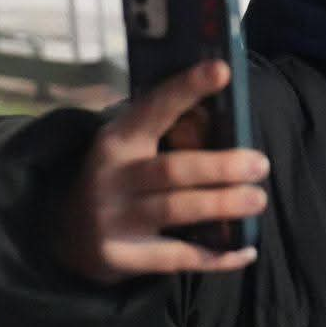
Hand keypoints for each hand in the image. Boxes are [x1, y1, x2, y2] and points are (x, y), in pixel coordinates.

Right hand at [53, 59, 270, 284]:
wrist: (64, 235)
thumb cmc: (119, 181)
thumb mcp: (129, 151)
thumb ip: (166, 136)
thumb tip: (228, 118)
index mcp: (118, 140)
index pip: (154, 108)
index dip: (187, 88)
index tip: (223, 69)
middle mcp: (112, 177)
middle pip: (173, 169)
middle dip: (222, 166)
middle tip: (260, 164)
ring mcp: (113, 219)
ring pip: (178, 210)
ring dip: (223, 205)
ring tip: (257, 200)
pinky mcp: (120, 257)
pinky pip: (177, 257)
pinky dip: (217, 257)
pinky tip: (246, 251)